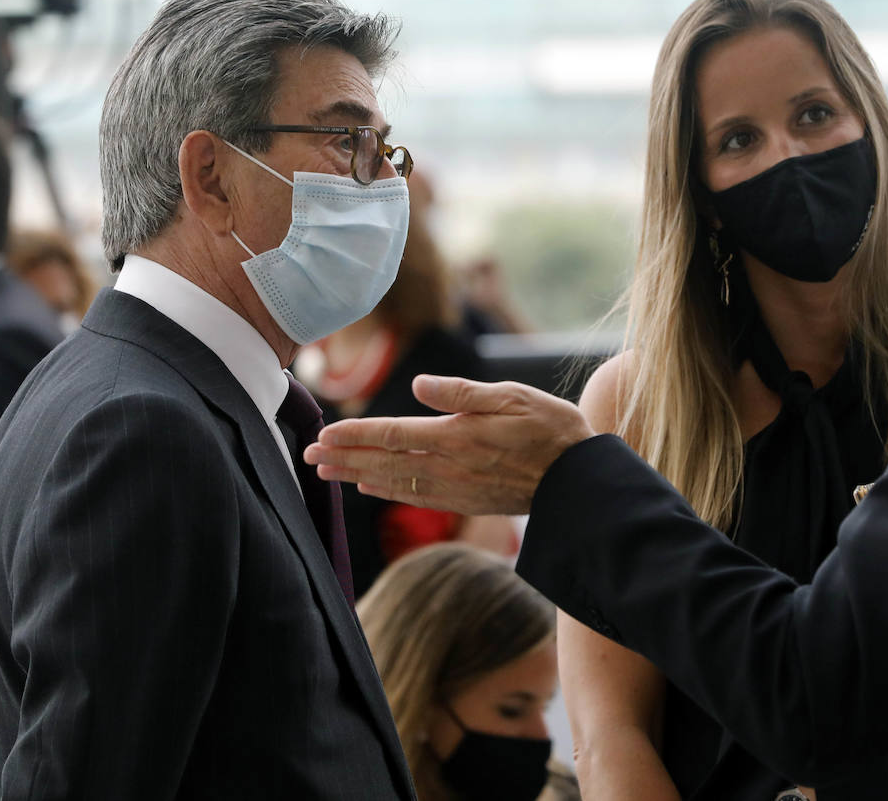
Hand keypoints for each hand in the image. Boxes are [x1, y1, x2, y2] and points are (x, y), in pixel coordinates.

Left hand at [304, 375, 595, 514]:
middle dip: (344, 456)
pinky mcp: (466, 502)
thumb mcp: (512, 396)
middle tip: (308, 455)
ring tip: (327, 472)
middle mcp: (450, 467)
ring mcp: (456, 489)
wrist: (579, 480)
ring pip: (395, 482)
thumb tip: (418, 385)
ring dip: (358, 475)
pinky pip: (416, 497)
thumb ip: (462, 393)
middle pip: (384, 461)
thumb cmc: (550, 428)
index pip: (392, 435)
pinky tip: (371, 487)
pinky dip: (388, 491)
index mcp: (457, 437)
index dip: (355, 434)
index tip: (324, 433)